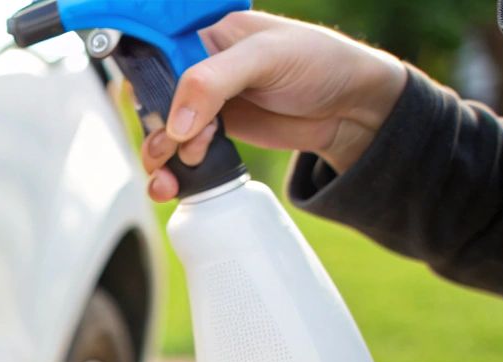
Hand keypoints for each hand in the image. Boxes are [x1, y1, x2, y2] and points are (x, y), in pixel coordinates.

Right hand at [142, 10, 408, 200]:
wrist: (355, 109)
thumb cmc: (321, 63)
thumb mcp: (268, 57)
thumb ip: (214, 81)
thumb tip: (174, 125)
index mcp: (208, 36)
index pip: (157, 55)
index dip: (147, 85)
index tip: (153, 112)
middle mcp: (201, 70)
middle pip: (153, 101)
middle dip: (155, 130)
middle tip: (171, 149)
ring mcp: (206, 106)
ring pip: (163, 133)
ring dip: (160, 158)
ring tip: (173, 175)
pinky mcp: (216, 136)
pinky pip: (182, 155)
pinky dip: (174, 173)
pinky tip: (176, 184)